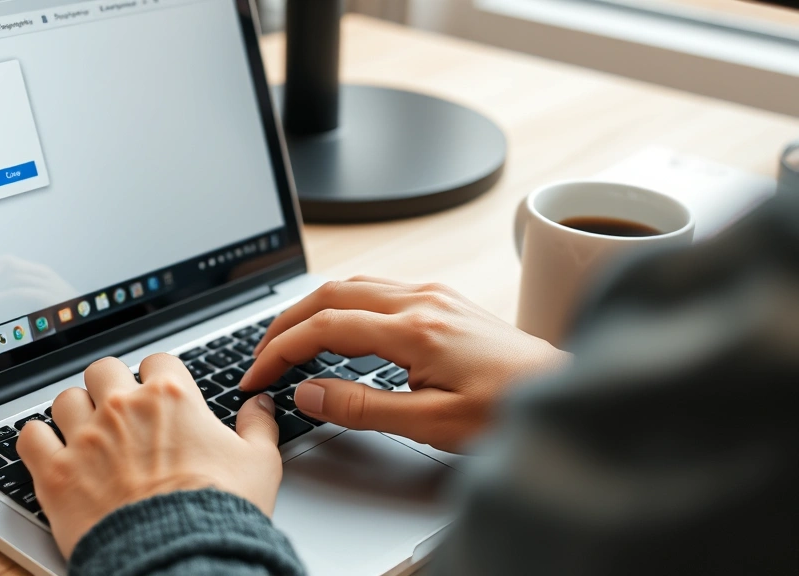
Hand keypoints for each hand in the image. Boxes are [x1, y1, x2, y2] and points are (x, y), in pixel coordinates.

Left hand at [17, 354, 281, 557]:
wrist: (180, 557)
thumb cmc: (220, 512)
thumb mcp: (259, 464)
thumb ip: (258, 426)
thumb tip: (259, 405)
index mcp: (171, 397)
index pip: (157, 361)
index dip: (159, 378)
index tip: (160, 395)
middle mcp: (123, 408)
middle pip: (103, 369)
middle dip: (111, 386)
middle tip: (119, 410)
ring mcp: (85, 438)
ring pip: (65, 399)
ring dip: (74, 412)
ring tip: (85, 433)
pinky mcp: (56, 472)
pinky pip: (29, 436)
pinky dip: (37, 440)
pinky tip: (50, 450)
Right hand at [239, 277, 569, 451]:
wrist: (566, 392)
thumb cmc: (510, 410)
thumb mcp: (432, 423)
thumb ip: (363, 407)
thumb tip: (308, 392)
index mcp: (415, 329)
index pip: (325, 326)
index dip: (281, 349)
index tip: (257, 374)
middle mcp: (422, 300)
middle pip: (331, 294)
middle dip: (286, 322)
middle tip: (261, 355)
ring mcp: (434, 295)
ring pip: (353, 285)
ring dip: (313, 308)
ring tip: (290, 339)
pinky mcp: (444, 300)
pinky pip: (378, 288)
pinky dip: (342, 303)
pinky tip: (339, 325)